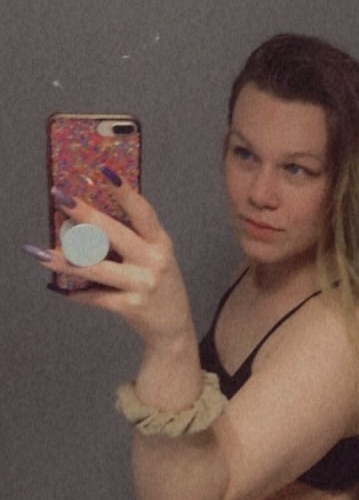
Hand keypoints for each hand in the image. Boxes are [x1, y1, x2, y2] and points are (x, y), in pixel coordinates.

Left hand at [39, 172, 192, 347]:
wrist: (174, 328)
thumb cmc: (159, 286)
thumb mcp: (156, 257)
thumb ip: (134, 239)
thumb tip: (92, 220)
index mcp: (160, 243)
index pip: (142, 212)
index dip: (124, 191)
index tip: (105, 171)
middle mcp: (153, 260)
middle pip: (114, 233)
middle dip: (84, 214)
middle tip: (61, 197)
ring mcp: (142, 284)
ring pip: (96, 268)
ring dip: (66, 262)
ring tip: (43, 254)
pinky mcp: (131, 306)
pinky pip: (96, 296)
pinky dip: (78, 294)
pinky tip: (63, 291)